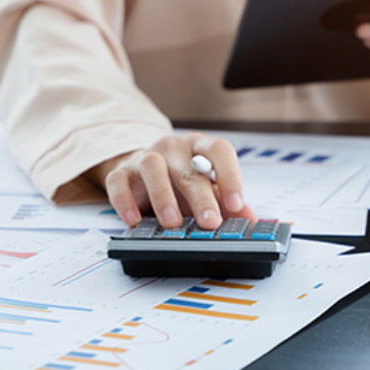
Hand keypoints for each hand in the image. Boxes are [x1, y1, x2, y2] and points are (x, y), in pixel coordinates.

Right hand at [85, 132, 255, 229]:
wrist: (140, 171)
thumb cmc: (179, 180)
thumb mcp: (206, 189)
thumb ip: (227, 203)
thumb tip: (252, 221)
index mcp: (200, 147)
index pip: (219, 150)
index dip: (230, 175)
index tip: (236, 203)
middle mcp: (174, 147)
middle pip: (189, 168)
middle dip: (201, 198)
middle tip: (210, 223)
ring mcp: (145, 156)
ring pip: (153, 167)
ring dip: (163, 196)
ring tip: (172, 223)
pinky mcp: (121, 171)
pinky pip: (118, 182)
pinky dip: (124, 201)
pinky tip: (133, 220)